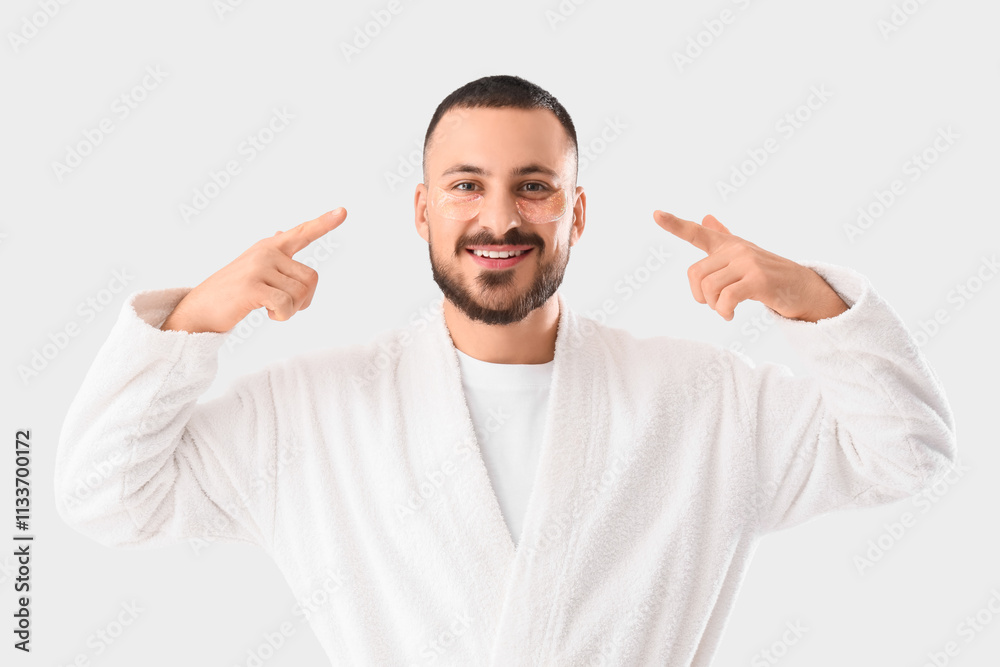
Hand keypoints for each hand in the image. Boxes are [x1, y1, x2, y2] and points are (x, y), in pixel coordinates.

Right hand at [161, 208, 346, 332]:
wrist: (199, 310)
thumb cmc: (231, 292)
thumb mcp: (253, 267)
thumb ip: (272, 253)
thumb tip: (282, 231)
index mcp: (270, 247)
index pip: (302, 233)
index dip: (324, 223)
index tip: (343, 211)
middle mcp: (266, 252)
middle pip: (311, 279)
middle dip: (303, 300)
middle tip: (281, 305)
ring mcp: (259, 267)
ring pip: (300, 294)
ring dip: (290, 310)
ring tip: (268, 308)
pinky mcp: (253, 286)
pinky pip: (287, 305)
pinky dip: (282, 316)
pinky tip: (268, 314)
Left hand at [653, 211, 847, 322]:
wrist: (803, 288)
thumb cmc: (768, 274)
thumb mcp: (742, 256)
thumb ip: (723, 238)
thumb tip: (706, 216)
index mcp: (728, 244)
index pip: (697, 232)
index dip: (674, 224)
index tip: (655, 214)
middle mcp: (736, 249)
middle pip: (695, 274)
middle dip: (700, 296)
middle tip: (715, 304)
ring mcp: (748, 262)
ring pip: (709, 288)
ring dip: (714, 306)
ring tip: (726, 309)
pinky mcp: (758, 280)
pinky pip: (726, 298)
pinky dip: (724, 311)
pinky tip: (731, 314)